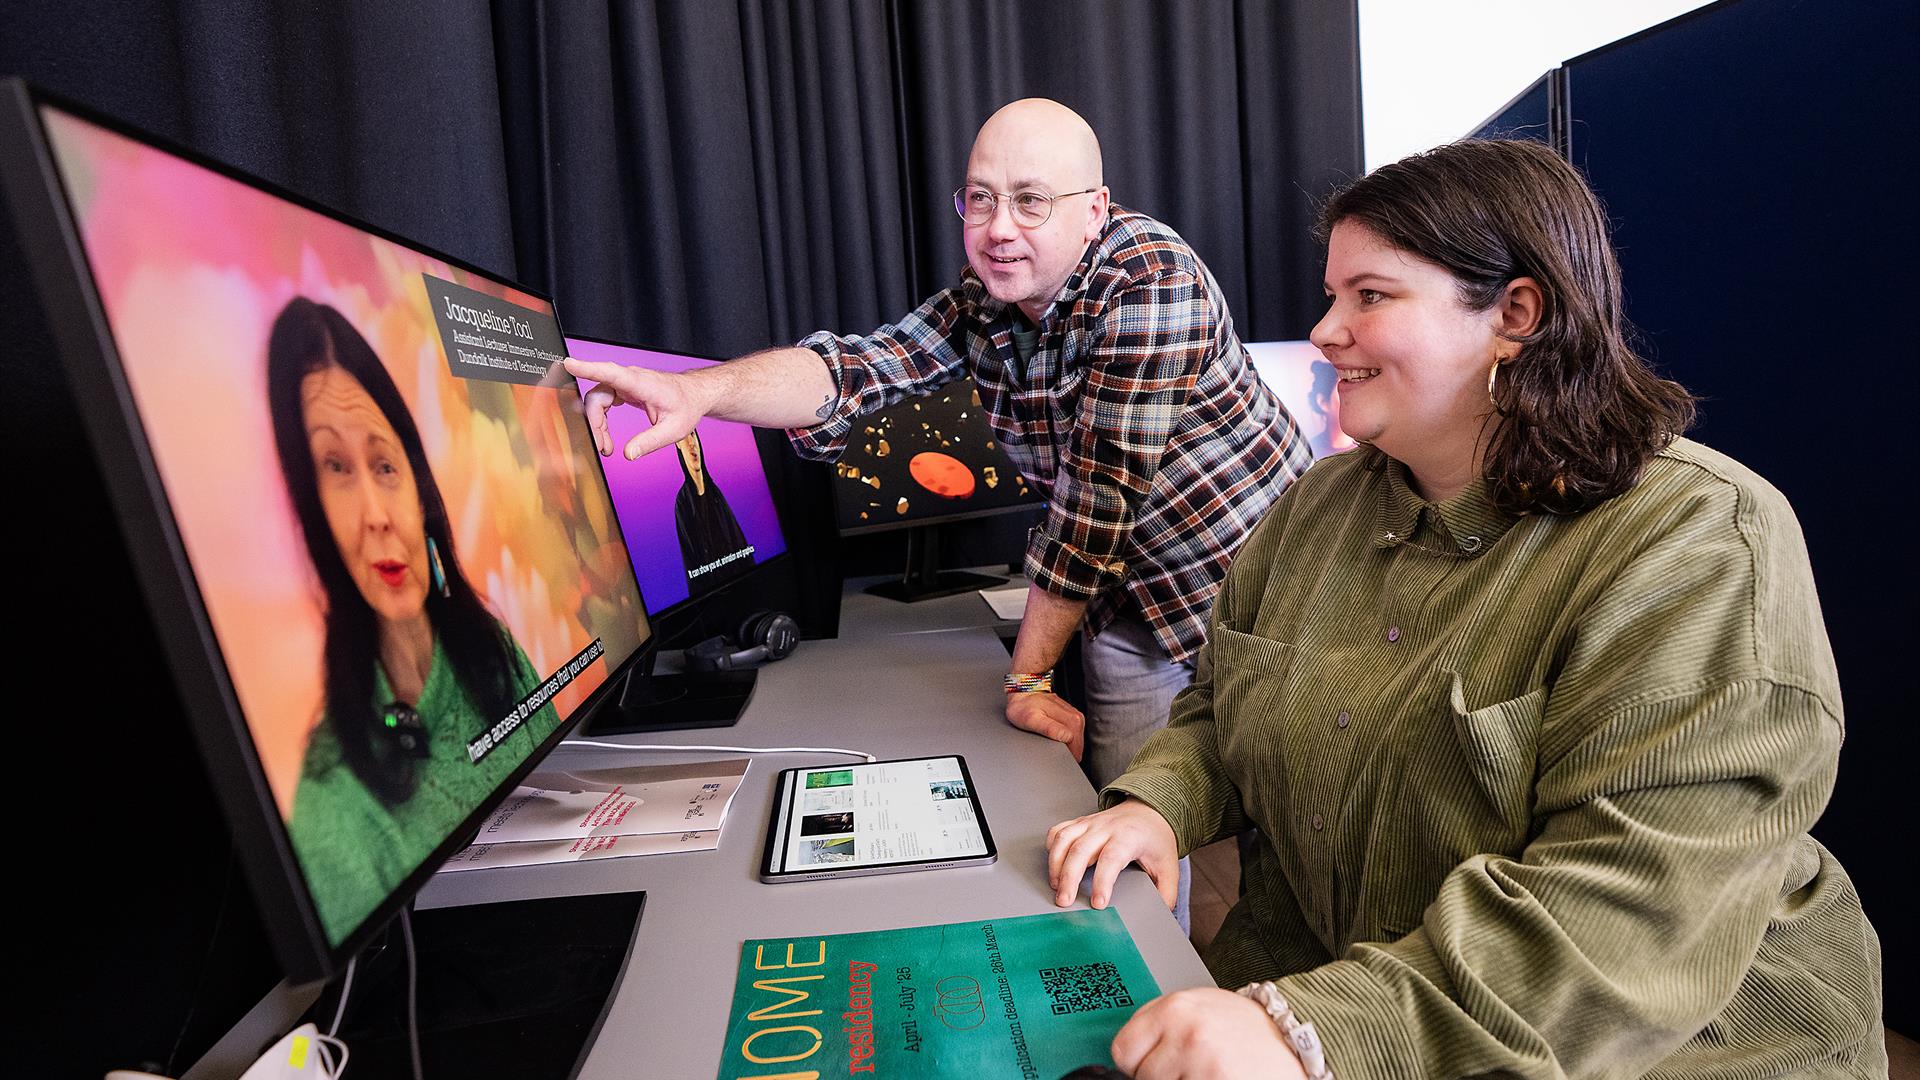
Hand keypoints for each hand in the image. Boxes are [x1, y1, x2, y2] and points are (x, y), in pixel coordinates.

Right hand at [562, 357, 709, 459]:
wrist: (694, 394)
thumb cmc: (686, 406)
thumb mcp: (674, 429)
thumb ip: (650, 442)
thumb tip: (629, 454)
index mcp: (642, 384)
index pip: (611, 373)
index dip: (588, 368)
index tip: (569, 364)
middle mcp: (630, 379)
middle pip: (598, 396)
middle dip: (594, 422)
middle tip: (602, 447)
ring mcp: (625, 383)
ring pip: (598, 400)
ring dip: (597, 424)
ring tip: (606, 446)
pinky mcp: (623, 388)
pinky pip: (603, 402)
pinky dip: (601, 419)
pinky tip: (606, 435)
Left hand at [1005, 690, 1084, 761]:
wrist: (1023, 692)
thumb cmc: (1024, 707)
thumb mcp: (1031, 720)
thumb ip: (1049, 728)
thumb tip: (1066, 737)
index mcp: (1070, 719)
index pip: (1076, 748)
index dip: (1067, 756)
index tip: (1055, 756)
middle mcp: (1076, 717)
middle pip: (1078, 745)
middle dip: (1068, 752)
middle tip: (1052, 751)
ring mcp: (1074, 716)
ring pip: (1077, 741)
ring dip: (1068, 747)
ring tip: (1053, 745)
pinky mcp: (1071, 716)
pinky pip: (1074, 735)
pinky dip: (1067, 741)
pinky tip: (1057, 740)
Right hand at [1046, 798, 1177, 909]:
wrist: (1149, 812)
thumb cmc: (1155, 839)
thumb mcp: (1169, 866)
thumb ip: (1166, 892)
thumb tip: (1160, 913)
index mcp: (1129, 837)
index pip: (1111, 858)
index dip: (1103, 882)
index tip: (1098, 903)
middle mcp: (1106, 828)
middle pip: (1080, 850)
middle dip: (1069, 877)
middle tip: (1064, 901)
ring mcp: (1090, 824)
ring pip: (1065, 839)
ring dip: (1056, 864)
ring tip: (1056, 887)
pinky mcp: (1080, 823)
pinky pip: (1059, 831)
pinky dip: (1052, 848)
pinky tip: (1055, 866)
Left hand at [1111, 988, 1305, 1079]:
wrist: (1291, 1038)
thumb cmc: (1242, 1026)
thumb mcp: (1197, 1007)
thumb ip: (1160, 1023)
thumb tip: (1128, 1053)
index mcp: (1174, 1008)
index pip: (1123, 1049)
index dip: (1136, 1062)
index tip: (1150, 1063)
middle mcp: (1186, 1034)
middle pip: (1143, 1075)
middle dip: (1162, 1075)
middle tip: (1188, 1067)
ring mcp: (1202, 1064)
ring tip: (1204, 1071)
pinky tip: (1215, 1078)